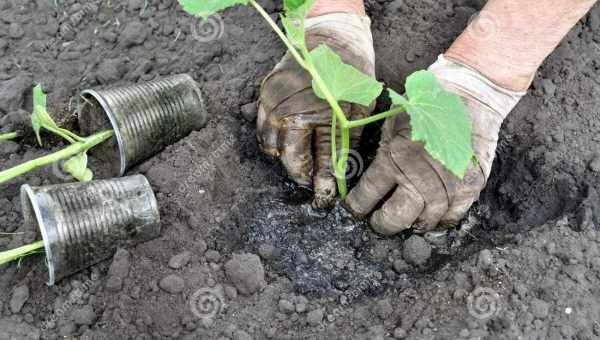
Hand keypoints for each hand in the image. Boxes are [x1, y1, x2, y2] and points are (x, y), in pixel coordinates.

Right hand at [257, 13, 375, 207]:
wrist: (332, 35)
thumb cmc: (350, 71)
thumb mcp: (357, 109)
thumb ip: (346, 143)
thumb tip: (339, 174)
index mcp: (312, 117)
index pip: (316, 163)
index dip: (322, 184)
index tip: (326, 198)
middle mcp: (286, 113)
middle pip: (289, 159)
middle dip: (301, 176)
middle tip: (312, 184)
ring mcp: (271, 103)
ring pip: (270, 147)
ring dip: (284, 159)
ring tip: (301, 163)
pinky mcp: (263, 95)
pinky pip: (261, 128)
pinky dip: (272, 141)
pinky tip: (286, 143)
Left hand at [345, 56, 524, 234]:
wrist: (470, 93)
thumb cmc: (426, 103)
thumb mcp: (393, 122)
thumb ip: (383, 150)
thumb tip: (366, 175)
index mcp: (394, 157)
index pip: (368, 195)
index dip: (357, 206)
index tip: (355, 210)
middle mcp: (419, 174)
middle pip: (396, 217)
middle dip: (383, 223)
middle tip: (379, 222)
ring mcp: (447, 183)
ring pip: (425, 221)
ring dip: (413, 224)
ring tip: (407, 222)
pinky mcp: (470, 185)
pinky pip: (453, 216)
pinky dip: (442, 221)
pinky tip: (433, 218)